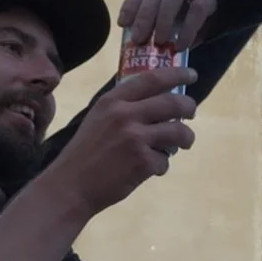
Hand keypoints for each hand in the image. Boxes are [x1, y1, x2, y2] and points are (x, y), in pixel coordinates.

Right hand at [40, 65, 197, 215]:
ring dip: (186, 138)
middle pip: (173, 103)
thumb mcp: (98, 119)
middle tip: (191, 112)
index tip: (191, 74)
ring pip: (179, 132)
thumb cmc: (84, 153)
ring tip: (182, 144)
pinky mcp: (143, 162)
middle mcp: (125, 114)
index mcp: (113, 101)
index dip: (177, 74)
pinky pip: (166, 160)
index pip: (152, 79)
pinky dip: (161, 166)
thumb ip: (123, 108)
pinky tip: (149, 170)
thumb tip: (157, 103)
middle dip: (189, 107)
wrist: (70, 186)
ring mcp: (135, 138)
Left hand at [120, 0, 218, 50]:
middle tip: (138, 39)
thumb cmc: (225, 8)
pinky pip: (199, 8)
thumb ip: (178, 25)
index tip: (124, 23)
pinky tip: (182, 45)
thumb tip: (159, 50)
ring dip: (162, 18)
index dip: (133, 1)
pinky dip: (187, 27)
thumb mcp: (195, 14)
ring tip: (159, 42)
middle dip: (144, 13)